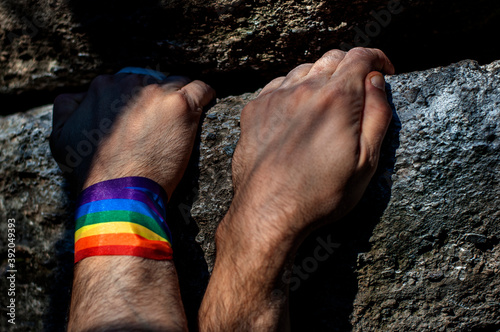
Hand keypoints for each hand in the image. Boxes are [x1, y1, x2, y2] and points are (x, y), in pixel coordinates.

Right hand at [50, 74, 214, 195]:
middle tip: (162, 124)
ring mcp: (156, 92)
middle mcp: (129, 83)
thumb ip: (66, 108)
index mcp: (103, 87)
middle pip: (153, 81)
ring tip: (183, 118)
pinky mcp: (180, 105)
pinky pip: (201, 88)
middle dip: (158, 99)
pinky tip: (206, 101)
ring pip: (177, 83)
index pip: (128, 82)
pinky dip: (205, 94)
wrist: (118, 192)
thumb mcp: (61, 136)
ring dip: (180, 98)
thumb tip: (77, 95)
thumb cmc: (92, 171)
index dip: (137, 101)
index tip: (144, 118)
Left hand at [223, 48, 394, 245]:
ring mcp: (275, 97)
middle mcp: (303, 89)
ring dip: (320, 78)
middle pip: (332, 59)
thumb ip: (377, 115)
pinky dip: (293, 89)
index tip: (383, 70)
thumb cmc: (320, 194)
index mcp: (337, 99)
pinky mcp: (255, 109)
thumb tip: (376, 81)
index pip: (361, 56)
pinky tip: (297, 111)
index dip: (378, 58)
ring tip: (325, 104)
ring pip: (304, 70)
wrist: (267, 212)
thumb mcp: (366, 162)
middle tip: (356, 90)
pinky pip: (278, 85)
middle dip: (350, 67)